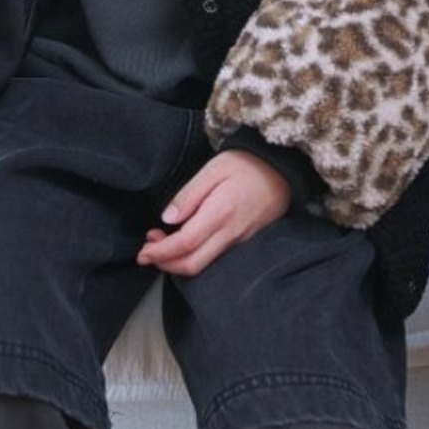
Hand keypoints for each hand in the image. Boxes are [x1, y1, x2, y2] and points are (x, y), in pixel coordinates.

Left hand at [137, 150, 290, 276]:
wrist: (284, 168)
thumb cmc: (248, 164)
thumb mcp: (215, 168)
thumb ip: (190, 194)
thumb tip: (167, 219)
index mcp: (220, 213)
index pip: (185, 244)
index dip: (160, 252)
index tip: (143, 250)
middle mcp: (230, 233)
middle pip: (192, 264)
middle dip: (164, 264)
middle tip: (146, 252)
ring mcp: (239, 240)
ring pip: (204, 265)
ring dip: (176, 261)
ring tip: (160, 244)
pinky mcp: (244, 240)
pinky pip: (215, 258)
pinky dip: (193, 257)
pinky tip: (185, 243)